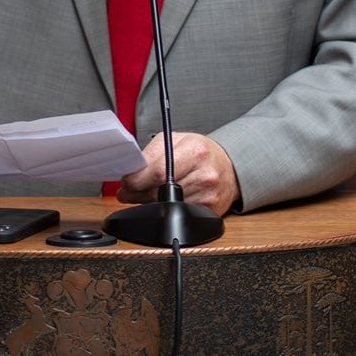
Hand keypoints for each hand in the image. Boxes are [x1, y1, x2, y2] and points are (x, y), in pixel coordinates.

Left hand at [118, 132, 237, 214]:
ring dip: (150, 202)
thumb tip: (130, 175)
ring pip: (165, 206)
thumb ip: (151, 153)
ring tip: (152, 191)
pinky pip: (177, 215)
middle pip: (158, 192)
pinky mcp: (209, 212)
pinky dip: (167, 209)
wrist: (228, 167)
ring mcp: (207, 195)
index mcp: (195, 151)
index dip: (136, 180)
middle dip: (137, 193)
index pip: (156, 171)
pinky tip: (169, 199)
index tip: (127, 182)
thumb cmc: (200, 152)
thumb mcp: (177, 140)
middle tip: (130, 190)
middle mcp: (204, 174)